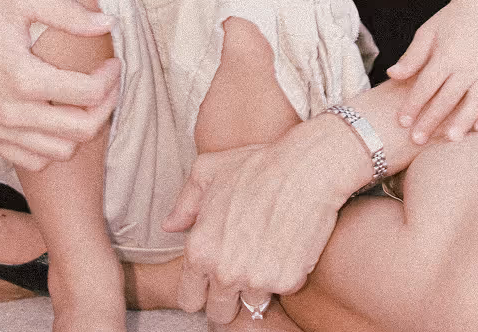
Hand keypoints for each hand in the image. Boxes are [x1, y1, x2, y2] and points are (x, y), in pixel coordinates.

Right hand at [0, 0, 120, 171]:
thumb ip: (68, 12)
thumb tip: (107, 22)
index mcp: (23, 78)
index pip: (87, 93)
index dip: (111, 78)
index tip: (113, 63)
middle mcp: (11, 113)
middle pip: (81, 129)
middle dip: (106, 106)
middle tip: (107, 83)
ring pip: (61, 151)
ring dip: (82, 127)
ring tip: (84, 99)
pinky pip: (34, 160)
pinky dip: (53, 144)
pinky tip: (56, 116)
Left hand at [163, 122, 349, 322]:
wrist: (306, 167)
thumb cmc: (257, 164)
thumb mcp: (208, 170)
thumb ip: (185, 202)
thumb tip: (170, 225)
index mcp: (200, 249)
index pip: (188, 299)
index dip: (201, 290)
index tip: (213, 277)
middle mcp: (224, 271)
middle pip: (219, 313)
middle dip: (228, 296)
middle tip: (242, 267)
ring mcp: (257, 279)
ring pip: (253, 303)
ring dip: (258, 284)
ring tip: (267, 248)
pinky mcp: (287, 281)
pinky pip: (283, 290)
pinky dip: (285, 273)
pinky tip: (287, 244)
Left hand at [387, 0, 477, 143]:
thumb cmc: (452, 21)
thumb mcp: (428, 33)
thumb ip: (412, 57)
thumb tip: (392, 75)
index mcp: (447, 55)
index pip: (426, 86)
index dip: (413, 105)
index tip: (402, 122)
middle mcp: (469, 65)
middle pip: (447, 99)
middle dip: (431, 121)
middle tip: (416, 140)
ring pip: (474, 103)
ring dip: (461, 123)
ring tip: (448, 140)